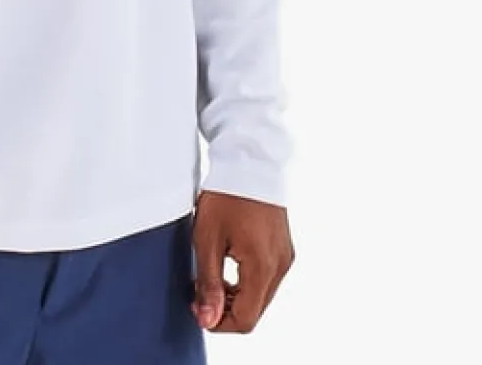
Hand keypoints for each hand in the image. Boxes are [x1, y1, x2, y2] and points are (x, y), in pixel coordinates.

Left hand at [189, 189, 294, 332]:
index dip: (218, 321)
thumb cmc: (226, 194)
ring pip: (261, 296)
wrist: (248, 159)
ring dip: (236, 296)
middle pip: (255, 310)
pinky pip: (267, 278)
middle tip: (200, 289)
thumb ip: (208, 283)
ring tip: (211, 274)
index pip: (245, 320)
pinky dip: (247, 281)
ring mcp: (285, 256)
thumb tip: (207, 320)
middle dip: (226, 309)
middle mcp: (280, 265)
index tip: (197, 303)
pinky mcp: (284, 247)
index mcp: (263, 266)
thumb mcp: (207, 239)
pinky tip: (228, 263)